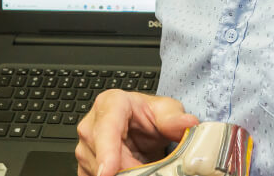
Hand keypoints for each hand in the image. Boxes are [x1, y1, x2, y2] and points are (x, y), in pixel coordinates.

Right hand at [75, 89, 198, 175]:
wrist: (141, 128)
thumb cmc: (148, 116)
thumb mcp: (166, 112)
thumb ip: (175, 118)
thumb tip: (188, 123)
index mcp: (111, 104)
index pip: (106, 127)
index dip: (107, 151)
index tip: (109, 171)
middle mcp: (92, 125)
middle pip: (100, 155)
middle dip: (123, 170)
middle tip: (146, 172)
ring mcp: (86, 148)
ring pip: (96, 171)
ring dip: (121, 175)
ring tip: (143, 168)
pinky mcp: (86, 166)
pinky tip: (132, 172)